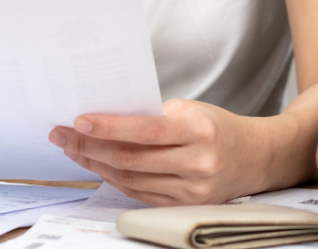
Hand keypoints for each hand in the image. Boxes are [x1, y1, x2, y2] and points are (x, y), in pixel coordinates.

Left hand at [49, 100, 269, 204]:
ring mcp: (190, 191)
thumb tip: (109, 120)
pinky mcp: (183, 208)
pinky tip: (98, 166)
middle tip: (63, 135)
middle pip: (132, 158)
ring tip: (74, 149)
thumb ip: (156, 117)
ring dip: (96, 165)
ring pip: (131, 179)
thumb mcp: (193, 110)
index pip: (146, 131)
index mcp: (199, 130)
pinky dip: (115, 179)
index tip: (80, 121)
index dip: (110, 127)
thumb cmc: (218, 127)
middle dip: (91, 147)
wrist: (254, 158)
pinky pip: (140, 194)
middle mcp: (196, 163)